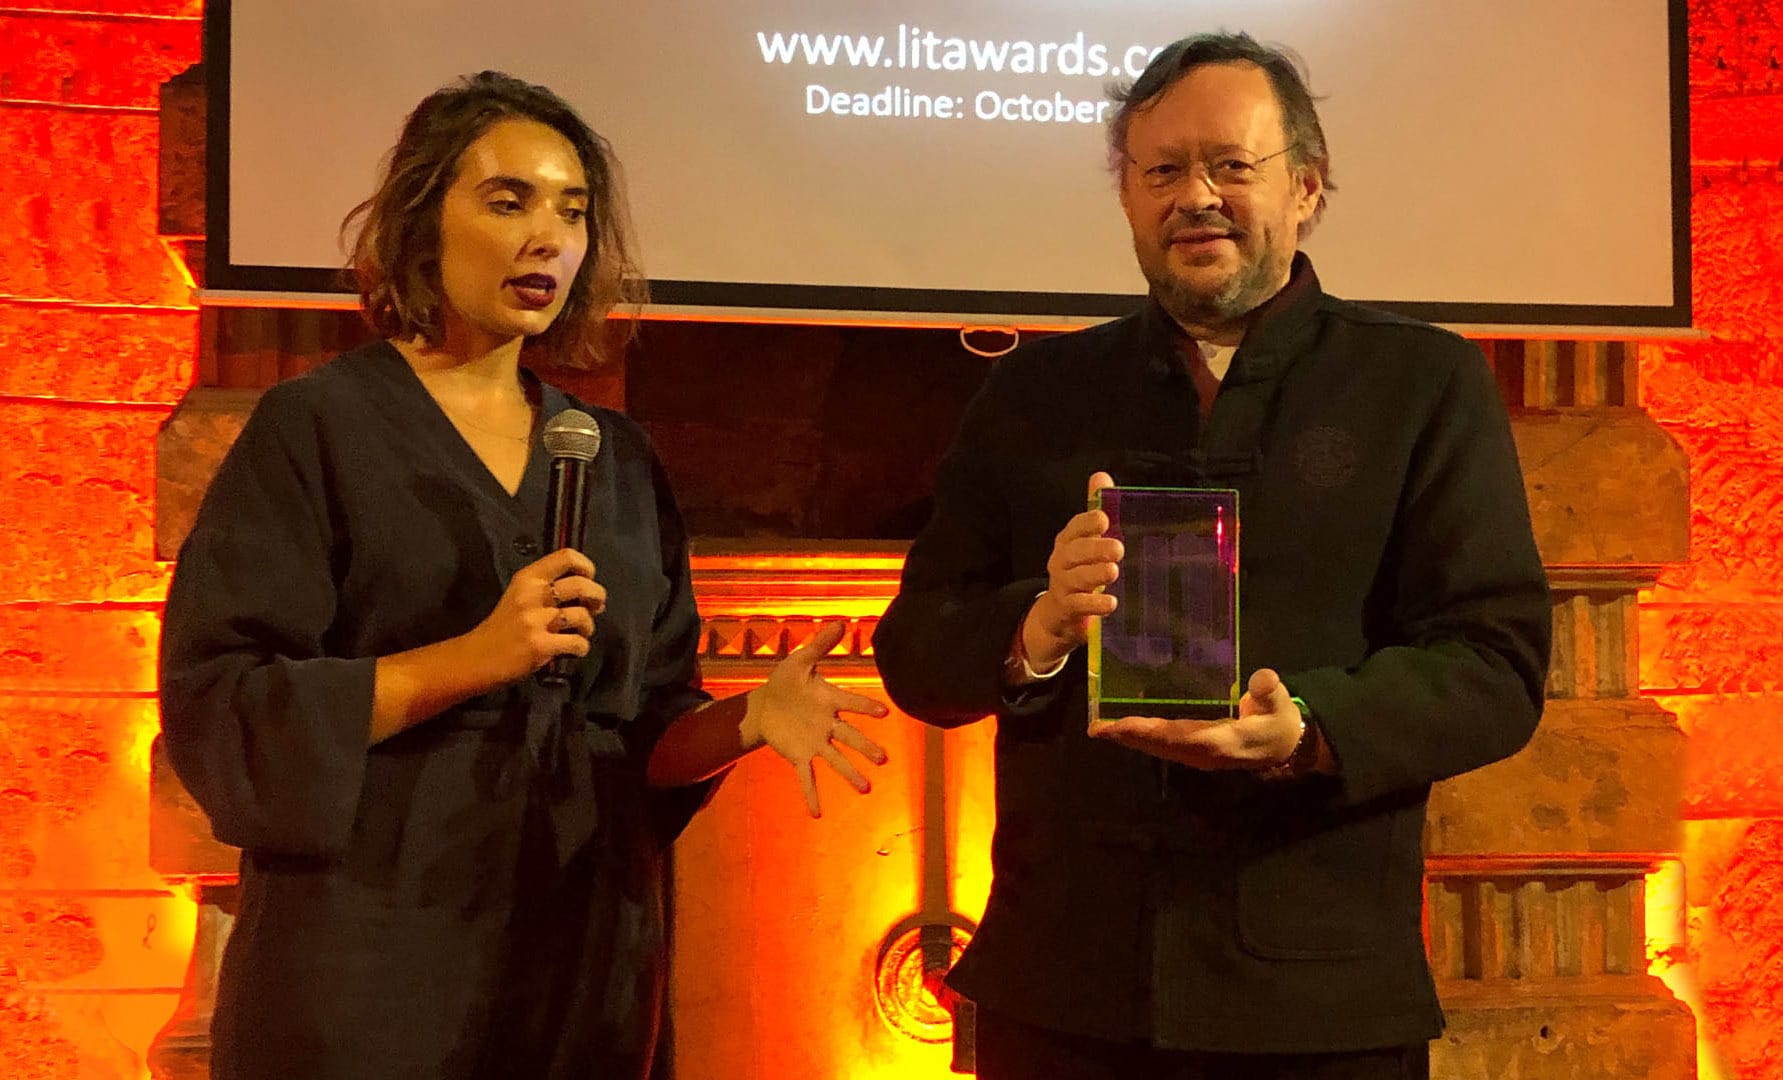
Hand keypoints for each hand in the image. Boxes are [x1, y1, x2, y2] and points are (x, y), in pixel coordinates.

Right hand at [464, 548, 606, 683]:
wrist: (477, 658)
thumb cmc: (501, 628)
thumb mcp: (519, 596)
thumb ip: (546, 588)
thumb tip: (585, 593)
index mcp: (527, 578)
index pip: (566, 557)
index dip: (586, 565)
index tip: (589, 578)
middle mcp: (532, 595)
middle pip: (581, 584)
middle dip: (597, 596)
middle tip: (596, 607)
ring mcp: (536, 620)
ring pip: (582, 615)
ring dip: (589, 626)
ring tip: (582, 632)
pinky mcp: (540, 645)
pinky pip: (577, 643)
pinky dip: (582, 647)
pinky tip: (575, 649)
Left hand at [742, 621, 889, 816]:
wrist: (766, 704)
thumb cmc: (787, 681)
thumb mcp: (800, 660)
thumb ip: (819, 645)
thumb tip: (840, 622)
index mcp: (830, 700)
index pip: (851, 704)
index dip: (865, 708)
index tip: (883, 713)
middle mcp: (828, 724)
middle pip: (850, 737)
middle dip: (865, 748)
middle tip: (882, 759)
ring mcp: (816, 742)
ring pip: (836, 760)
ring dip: (850, 774)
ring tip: (865, 788)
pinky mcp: (800, 756)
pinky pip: (808, 777)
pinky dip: (812, 794)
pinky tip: (816, 813)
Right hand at [1022, 471, 1121, 670]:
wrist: (1060, 613)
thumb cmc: (1080, 568)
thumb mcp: (1087, 540)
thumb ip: (1095, 508)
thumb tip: (1101, 476)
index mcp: (1068, 540)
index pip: (1074, 527)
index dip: (1087, 523)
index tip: (1104, 520)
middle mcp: (1061, 560)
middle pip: (1075, 552)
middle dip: (1095, 549)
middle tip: (1118, 549)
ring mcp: (1063, 585)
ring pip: (1077, 578)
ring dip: (1095, 574)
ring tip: (1113, 571)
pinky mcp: (1067, 609)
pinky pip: (1078, 605)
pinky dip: (1094, 605)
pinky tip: (1111, 603)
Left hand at [1088, 668, 1303, 771]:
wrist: (1284, 745)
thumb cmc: (1279, 721)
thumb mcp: (1279, 704)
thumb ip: (1270, 692)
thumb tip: (1262, 679)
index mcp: (1221, 741)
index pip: (1181, 736)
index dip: (1152, 732)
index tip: (1124, 726)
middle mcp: (1203, 752)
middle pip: (1160, 745)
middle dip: (1129, 737)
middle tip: (1097, 729)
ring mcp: (1197, 754)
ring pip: (1158, 747)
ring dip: (1130, 739)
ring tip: (1101, 730)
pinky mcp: (1195, 750)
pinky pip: (1163, 744)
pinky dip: (1142, 737)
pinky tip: (1124, 729)